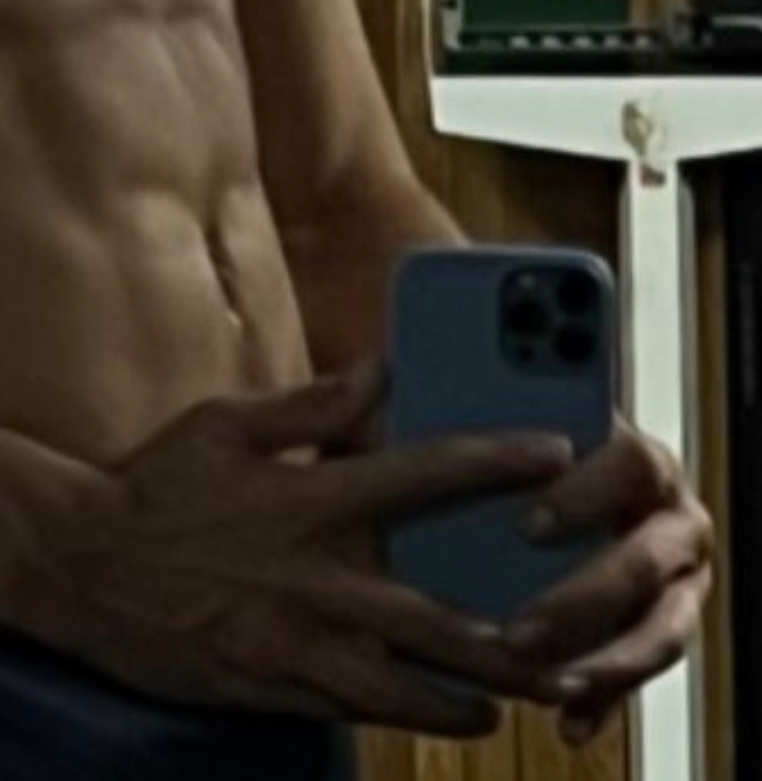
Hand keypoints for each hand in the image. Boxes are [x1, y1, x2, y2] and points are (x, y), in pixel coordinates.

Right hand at [13, 366, 577, 737]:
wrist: (77, 563)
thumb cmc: (155, 483)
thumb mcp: (227, 422)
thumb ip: (312, 405)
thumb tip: (381, 368)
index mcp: (310, 501)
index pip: (422, 475)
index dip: (494, 461)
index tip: (553, 450)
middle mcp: (314, 578)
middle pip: (437, 615)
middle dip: (514, 632)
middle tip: (573, 637)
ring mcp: (293, 643)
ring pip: (406, 685)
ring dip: (472, 693)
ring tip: (524, 692)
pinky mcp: (270, 686)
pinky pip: (353, 709)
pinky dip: (408, 714)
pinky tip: (447, 714)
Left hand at [501, 422, 713, 746]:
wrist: (573, 492)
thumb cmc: (538, 455)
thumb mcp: (523, 428)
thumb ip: (494, 423)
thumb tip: (440, 401)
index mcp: (644, 459)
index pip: (630, 461)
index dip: (583, 494)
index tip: (525, 527)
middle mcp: (676, 521)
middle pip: (644, 560)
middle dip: (582, 600)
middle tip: (517, 631)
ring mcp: (683, 584)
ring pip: (661, 631)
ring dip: (604, 663)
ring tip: (546, 686)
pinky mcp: (667, 634)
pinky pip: (646, 677)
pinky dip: (606, 701)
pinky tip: (569, 723)